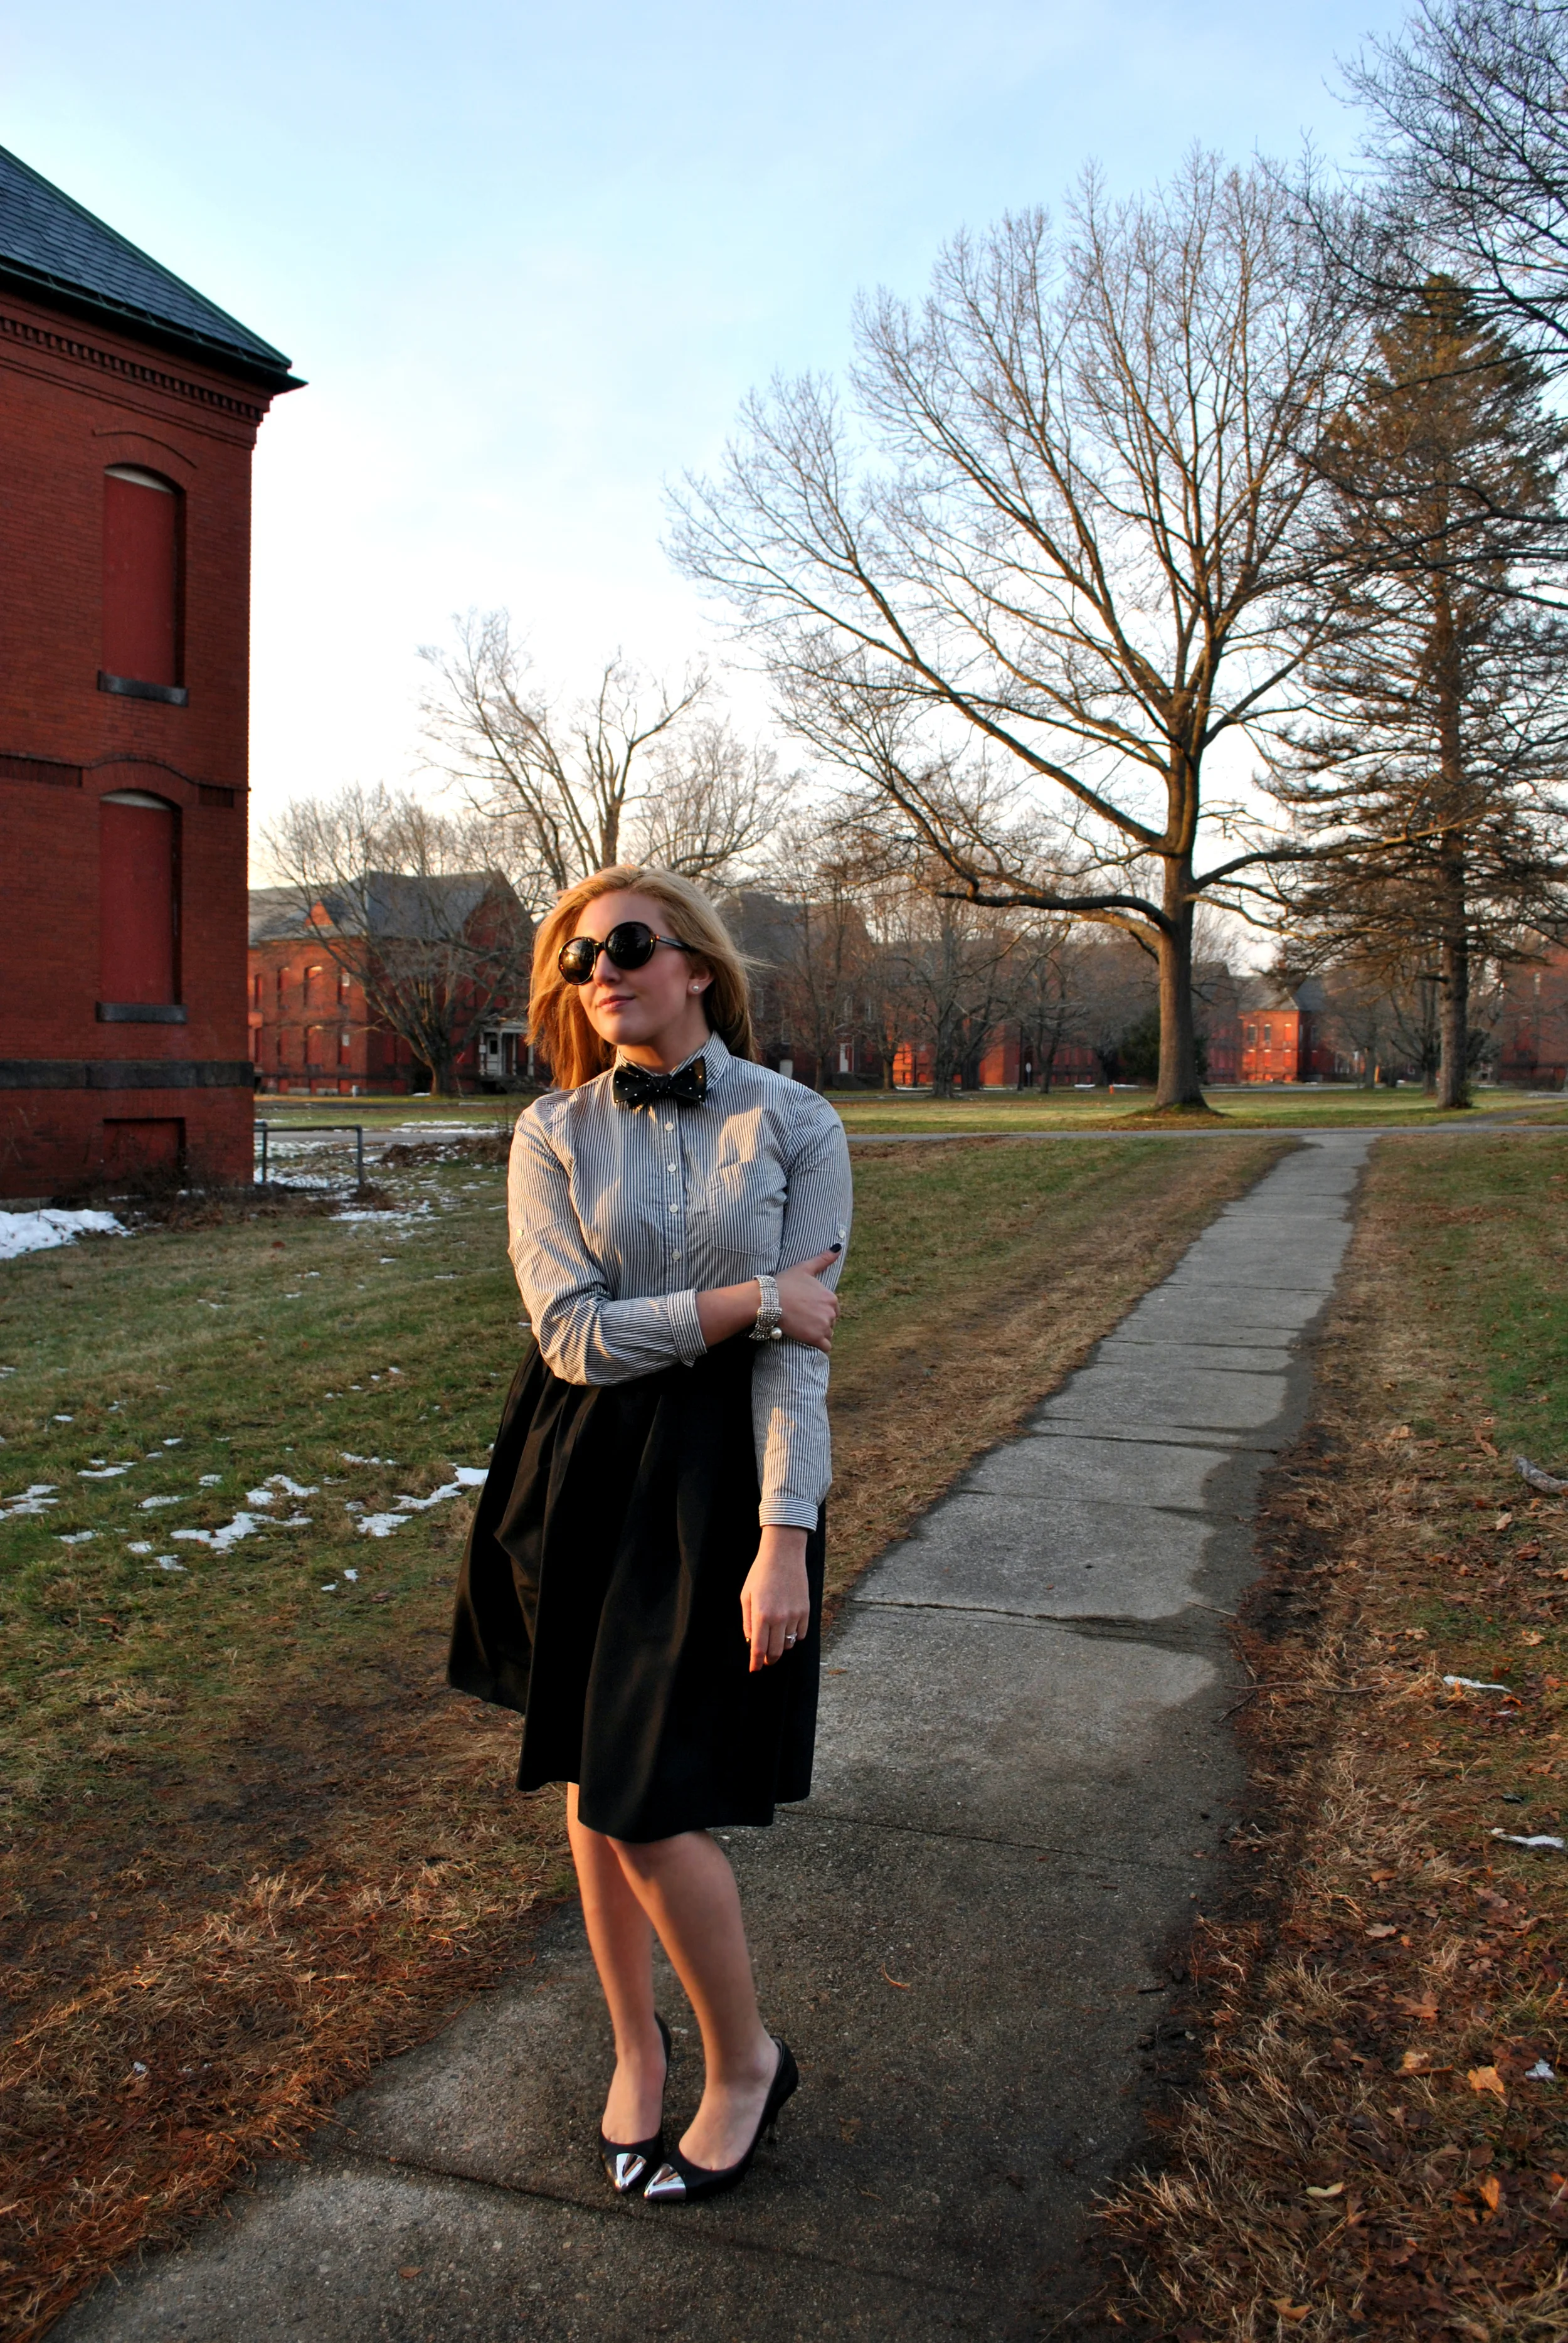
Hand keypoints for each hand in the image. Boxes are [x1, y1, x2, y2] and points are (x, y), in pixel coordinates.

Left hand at [740, 1527, 810, 1670]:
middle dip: (769, 1659)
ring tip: (775, 1638)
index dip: (756, 1662)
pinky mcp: (806, 1611)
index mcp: (761, 1615)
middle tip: (765, 1659)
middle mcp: (779, 1618)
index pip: (759, 1648)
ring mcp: (794, 1615)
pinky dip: (794, 1637)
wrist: (783, 1554)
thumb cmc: (760, 1574)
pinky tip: (787, 1629)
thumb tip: (751, 1641)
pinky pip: (801, 1634)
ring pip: (789, 1644)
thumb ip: (748, 1621)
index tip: (754, 1669)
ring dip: (781, 1646)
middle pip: (775, 1651)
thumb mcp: (746, 1596)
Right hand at [776, 1250, 841, 1353]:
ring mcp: (824, 1326)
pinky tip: (808, 1340)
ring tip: (803, 1328)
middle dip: (819, 1322)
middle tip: (802, 1319)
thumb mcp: (805, 1268)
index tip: (806, 1309)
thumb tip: (838, 1246)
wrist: (768, 1301)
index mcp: (831, 1297)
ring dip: (818, 1334)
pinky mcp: (816, 1339)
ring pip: (828, 1334)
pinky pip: (826, 1347)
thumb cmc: (785, 1283)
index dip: (819, 1310)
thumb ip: (823, 1259)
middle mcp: (831, 1312)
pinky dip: (819, 1346)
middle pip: (830, 1322)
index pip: (833, 1309)